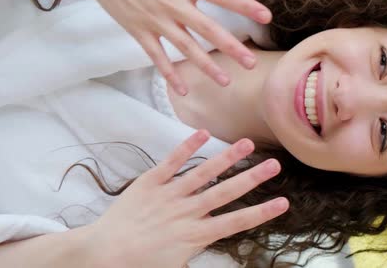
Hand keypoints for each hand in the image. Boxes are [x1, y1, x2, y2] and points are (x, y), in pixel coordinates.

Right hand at [54, 0, 271, 94]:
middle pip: (209, 30)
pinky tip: (183, 90)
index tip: (266, 17)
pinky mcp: (139, 32)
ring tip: (226, 82)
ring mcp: (156, 20)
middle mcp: (173, 3)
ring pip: (187, 48)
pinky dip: (170, 74)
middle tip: (251, 63)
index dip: (245, 6)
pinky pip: (157, 57)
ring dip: (207, 67)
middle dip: (232, 48)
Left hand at [82, 130, 287, 267]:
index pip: (235, 222)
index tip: (283, 202)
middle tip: (274, 165)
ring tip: (247, 143)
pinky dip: (187, 147)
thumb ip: (197, 251)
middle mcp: (186, 213)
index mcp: (195, 236)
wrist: (103, 253)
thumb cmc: (140, 264)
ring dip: (227, 158)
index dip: (261, 212)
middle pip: (225, 193)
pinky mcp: (150, 183)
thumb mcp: (175, 265)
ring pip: (203, 173)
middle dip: (252, 179)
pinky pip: (172, 163)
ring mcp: (169, 195)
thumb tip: (214, 238)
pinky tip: (204, 133)